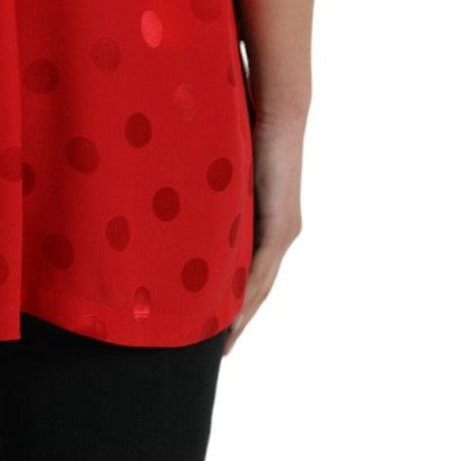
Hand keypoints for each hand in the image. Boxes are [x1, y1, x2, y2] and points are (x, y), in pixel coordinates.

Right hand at [223, 113, 303, 354]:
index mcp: (266, 222)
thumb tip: (178, 201)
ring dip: (241, 314)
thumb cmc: (244, 130)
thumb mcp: (222, 173)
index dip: (236, 301)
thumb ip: (209, 193)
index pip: (250, 271)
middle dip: (239, 319)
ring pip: (261, 283)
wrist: (277, 112)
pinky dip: (245, 292)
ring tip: (221, 341)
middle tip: (218, 348)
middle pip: (258, 287)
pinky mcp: (281, 225)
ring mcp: (283, 231)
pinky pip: (261, 267)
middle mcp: (280, 232)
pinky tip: (232, 312)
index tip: (216, 325)